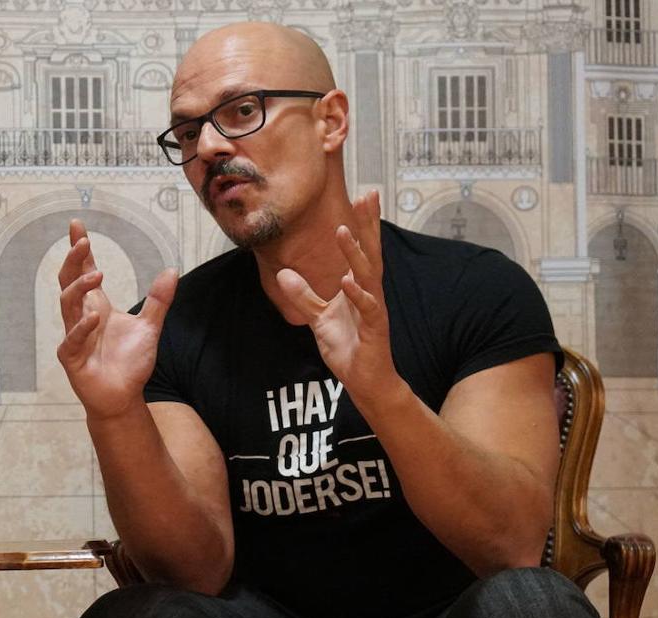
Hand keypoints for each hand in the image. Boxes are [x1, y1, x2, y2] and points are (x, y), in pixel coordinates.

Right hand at [57, 219, 177, 419]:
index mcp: (97, 306)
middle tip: (82, 242)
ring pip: (67, 304)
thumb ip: (159, 300)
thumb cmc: (130, 363)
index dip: (80, 249)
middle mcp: (81, 316)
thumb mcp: (149, 326)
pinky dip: (81, 327)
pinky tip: (94, 318)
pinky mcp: (72, 357)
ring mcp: (73, 335)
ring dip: (79, 287)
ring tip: (97, 275)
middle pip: (68, 281)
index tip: (77, 225)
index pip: (84, 271)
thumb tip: (172, 270)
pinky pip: (72, 338)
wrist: (124, 397)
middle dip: (73, 260)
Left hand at [275, 191, 398, 399]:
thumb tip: (283, 274)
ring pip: (368, 275)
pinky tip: (347, 280)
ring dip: (356, 253)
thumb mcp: (319, 319)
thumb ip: (303, 296)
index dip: (361, 224)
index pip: (361, 250)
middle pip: (371, 252)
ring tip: (344, 230)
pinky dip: (357, 294)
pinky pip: (367, 308)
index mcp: (359, 287)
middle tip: (368, 195)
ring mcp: (374, 310)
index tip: (360, 196)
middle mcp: (370, 293)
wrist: (365, 380)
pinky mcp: (374, 329)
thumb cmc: (349, 347)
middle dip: (368, 224)